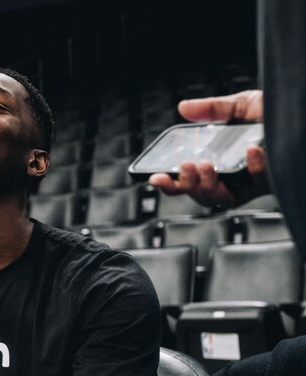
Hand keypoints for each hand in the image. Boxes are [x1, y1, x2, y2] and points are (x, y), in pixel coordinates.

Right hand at [148, 89, 267, 209]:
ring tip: (206, 165)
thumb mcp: (241, 105)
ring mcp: (252, 184)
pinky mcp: (272, 181)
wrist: (304, 112)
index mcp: (220, 165)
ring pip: (223, 199)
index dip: (171, 184)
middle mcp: (234, 180)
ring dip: (211, 186)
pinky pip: (259, 182)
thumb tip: (183, 107)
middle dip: (189, 186)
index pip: (189, 182)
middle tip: (186, 168)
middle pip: (202, 197)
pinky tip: (249, 151)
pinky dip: (253, 168)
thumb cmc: (279, 113)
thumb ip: (212, 109)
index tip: (155, 177)